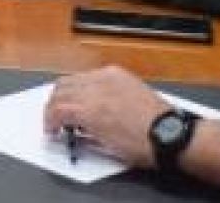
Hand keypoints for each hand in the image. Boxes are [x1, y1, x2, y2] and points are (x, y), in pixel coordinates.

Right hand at [44, 66, 171, 167]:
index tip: (51, 130)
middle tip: (56, 118)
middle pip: (60, 90)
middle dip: (54, 105)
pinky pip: (92, 74)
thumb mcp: (105, 146)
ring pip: (73, 78)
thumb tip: (72, 130)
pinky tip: (90, 95)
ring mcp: (107, 78)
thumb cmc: (143, 146)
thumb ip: (83, 134)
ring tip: (71, 105)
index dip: (49, 122)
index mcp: (90, 111)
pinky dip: (84, 83)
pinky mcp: (118, 73)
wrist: (170, 135)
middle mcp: (95, 89)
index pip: (56, 110)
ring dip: (66, 92)